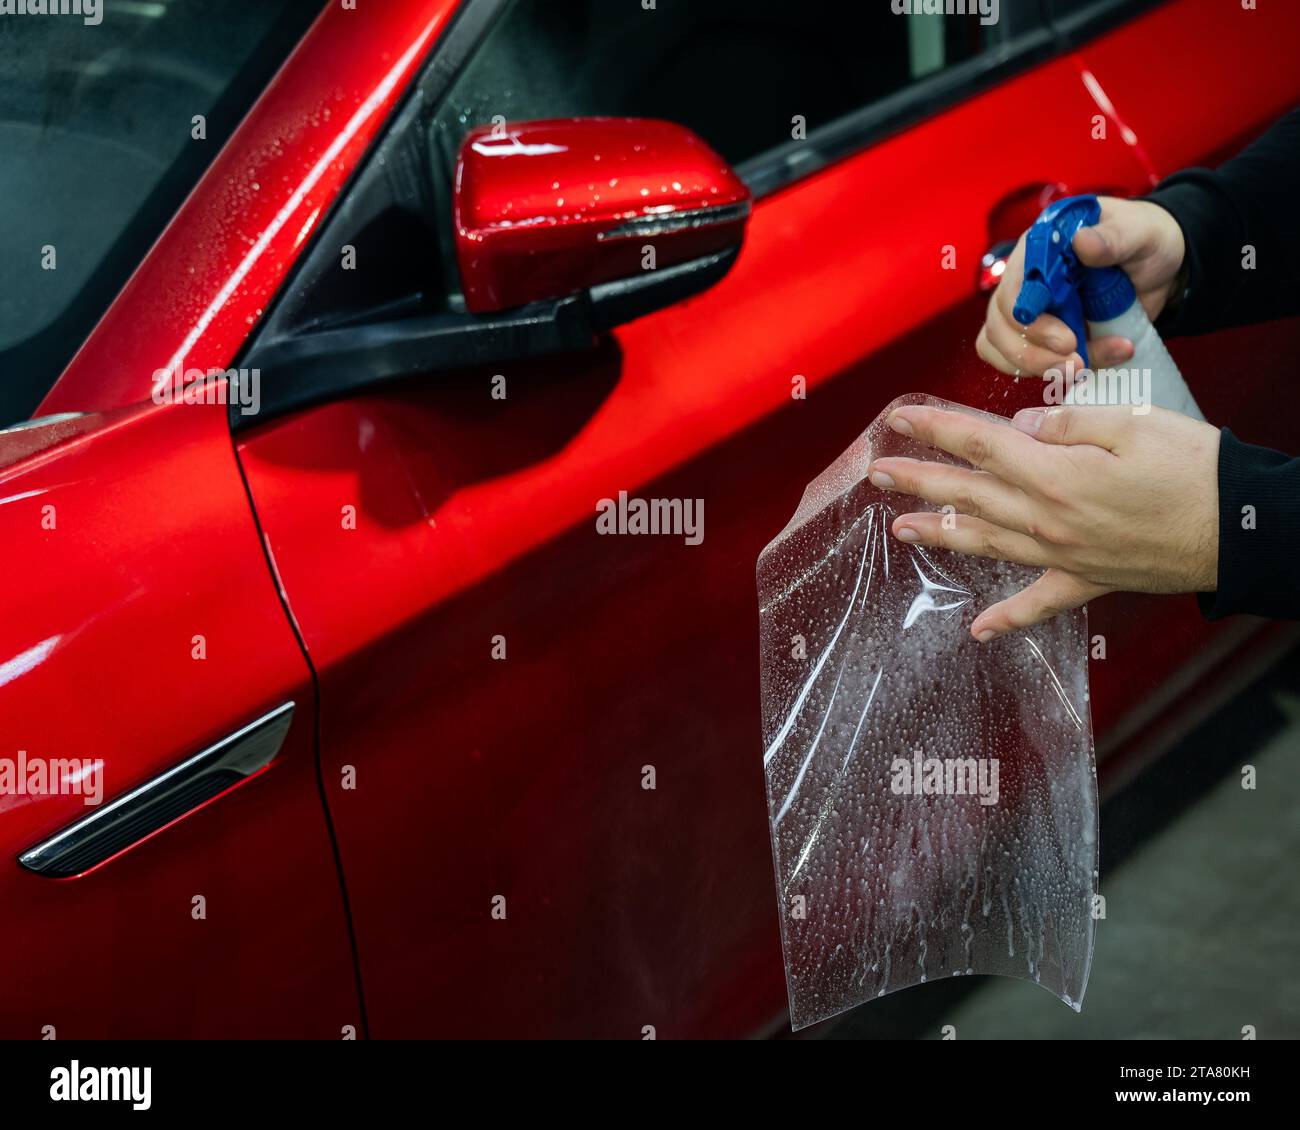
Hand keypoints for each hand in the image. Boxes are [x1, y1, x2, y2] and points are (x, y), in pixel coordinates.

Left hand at [866, 403, 1219, 639]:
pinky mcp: (1089, 580)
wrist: (1243, 529)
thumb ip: (1068, 421)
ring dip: (940, 536)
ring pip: (986, 544)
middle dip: (917, 481)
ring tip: (900, 530)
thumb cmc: (1195, 469)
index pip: (977, 445)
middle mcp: (1047, 520)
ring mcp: (1064, 555)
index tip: (896, 419)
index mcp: (1054, 474)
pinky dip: (1007, 618)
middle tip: (876, 474)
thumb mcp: (1132, 423)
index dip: (933, 429)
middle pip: (968, 495)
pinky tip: (978, 631)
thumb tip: (1022, 426)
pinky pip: (1039, 603)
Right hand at [977, 196, 1186, 375]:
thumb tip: (1080, 242)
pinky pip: (1015, 362)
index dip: (1030, 318)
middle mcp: (1023, 281)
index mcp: (1039, 249)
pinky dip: (1044, 372)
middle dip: (1034, 352)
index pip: (1013, 287)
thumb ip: (1113, 238)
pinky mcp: (1035, 338)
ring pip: (1003, 348)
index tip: (1067, 339)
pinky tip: (1081, 370)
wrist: (1158, 271)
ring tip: (1084, 368)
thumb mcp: (1139, 234)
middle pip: (1000, 325)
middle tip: (1077, 363)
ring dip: (1040, 366)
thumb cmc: (1144, 243)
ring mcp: (1027, 312)